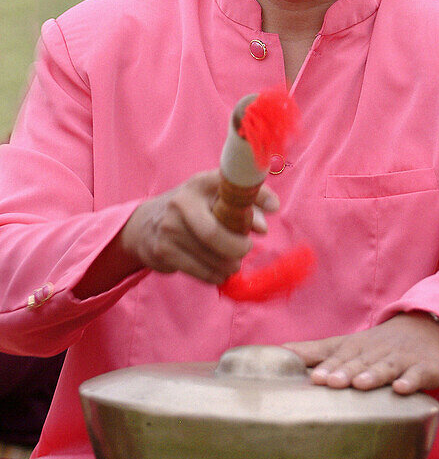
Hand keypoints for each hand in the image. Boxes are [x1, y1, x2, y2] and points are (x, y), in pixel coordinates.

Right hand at [74, 171, 278, 297]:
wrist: (145, 224)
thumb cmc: (193, 209)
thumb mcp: (214, 197)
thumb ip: (246, 204)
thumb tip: (266, 222)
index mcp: (200, 183)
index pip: (231, 185)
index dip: (256, 196)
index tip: (274, 210)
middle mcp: (182, 202)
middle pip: (216, 233)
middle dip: (238, 247)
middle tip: (245, 249)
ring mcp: (169, 227)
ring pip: (210, 257)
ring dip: (228, 265)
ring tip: (232, 264)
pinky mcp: (163, 251)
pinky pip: (199, 271)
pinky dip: (214, 276)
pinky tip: (218, 272)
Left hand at [284, 312, 438, 394]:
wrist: (423, 329)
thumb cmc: (374, 345)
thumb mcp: (345, 345)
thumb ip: (313, 352)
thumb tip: (277, 353)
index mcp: (356, 348)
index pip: (340, 356)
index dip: (327, 366)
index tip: (314, 378)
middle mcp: (377, 352)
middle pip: (360, 362)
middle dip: (345, 371)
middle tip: (330, 382)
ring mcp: (401, 359)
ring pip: (386, 367)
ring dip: (373, 374)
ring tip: (360, 384)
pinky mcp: (424, 368)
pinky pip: (418, 375)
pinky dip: (411, 381)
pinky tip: (402, 389)